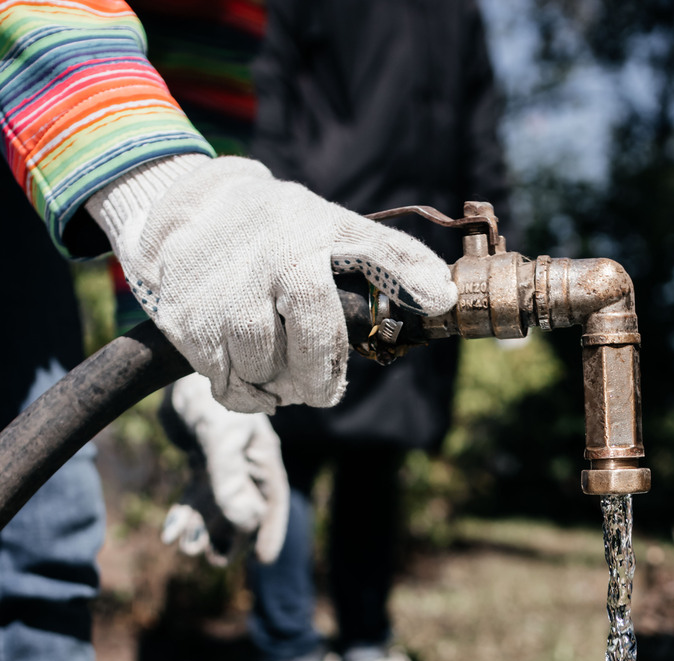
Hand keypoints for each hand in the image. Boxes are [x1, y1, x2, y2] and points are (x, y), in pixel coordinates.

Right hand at [87, 155, 457, 411]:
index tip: (439, 300)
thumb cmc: (280, 230)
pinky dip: (244, 393)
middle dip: (320, 377)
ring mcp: (228, 292)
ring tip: (278, 371)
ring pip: (267, 369)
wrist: (190, 211)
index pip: (376, 252)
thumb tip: (442, 298)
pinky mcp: (189, 321)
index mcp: (316, 235)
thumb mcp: (333, 228)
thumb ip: (389, 260)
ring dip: (278, 384)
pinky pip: (228, 383)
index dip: (409, 275)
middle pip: (313, 343)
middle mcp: (274, 260)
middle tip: (321, 390)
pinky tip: (250, 376)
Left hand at [159, 372, 289, 564]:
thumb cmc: (208, 398)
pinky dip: (184, 513)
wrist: (174, 369)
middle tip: (213, 561)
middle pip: (243, 509)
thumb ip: (229, 483)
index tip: (264, 559)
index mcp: (262, 457)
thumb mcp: (221, 440)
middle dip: (228, 536)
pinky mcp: (200, 458)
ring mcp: (223, 461)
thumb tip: (244, 526)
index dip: (269, 531)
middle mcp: (246, 462)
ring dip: (202, 528)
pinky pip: (195, 493)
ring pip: (215, 505)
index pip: (272, 501)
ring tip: (187, 550)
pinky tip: (170, 534)